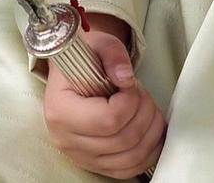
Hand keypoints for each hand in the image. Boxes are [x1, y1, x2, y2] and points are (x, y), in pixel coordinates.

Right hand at [43, 23, 164, 178]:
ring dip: (151, 132)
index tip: (130, 84)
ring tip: (147, 108)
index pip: (107, 120)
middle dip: (145, 113)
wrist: (73, 73)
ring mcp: (81, 156)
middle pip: (123, 140)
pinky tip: (152, 131)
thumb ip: (113, 54)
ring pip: (130, 157)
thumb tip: (126, 78)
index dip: (131, 101)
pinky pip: (129, 170)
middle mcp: (66, 139)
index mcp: (61, 110)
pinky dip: (149, 152)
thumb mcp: (98, 43)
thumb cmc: (85, 58)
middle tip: (142, 94)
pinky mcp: (95, 164)